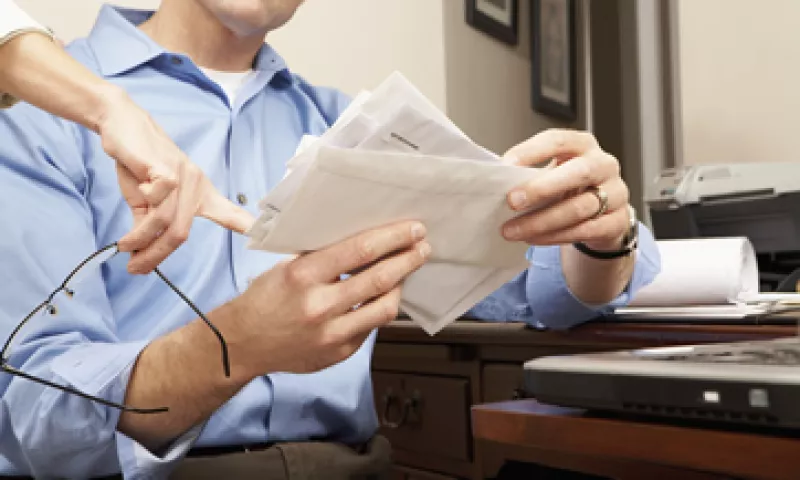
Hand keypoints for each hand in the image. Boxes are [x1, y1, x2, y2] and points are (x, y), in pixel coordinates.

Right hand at [96, 87, 254, 272]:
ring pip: (166, 223)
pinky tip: (133, 206)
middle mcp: (196, 186)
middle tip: (135, 268)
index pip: (228, 212)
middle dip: (156, 255)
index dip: (245, 226)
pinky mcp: (168, 172)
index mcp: (198, 192)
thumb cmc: (136, 163)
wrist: (121, 125)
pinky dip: (139, 216)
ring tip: (125, 247)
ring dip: (141, 240)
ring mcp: (184, 178)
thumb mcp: (144, 198)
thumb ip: (148, 223)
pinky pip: (156, 205)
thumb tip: (140, 253)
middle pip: (181, 233)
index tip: (262, 236)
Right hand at [231, 221, 430, 375]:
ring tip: (405, 272)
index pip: (360, 250)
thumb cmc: (264, 300)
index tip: (412, 228)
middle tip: (422, 246)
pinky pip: (371, 327)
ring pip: (384, 307)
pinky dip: (380, 308)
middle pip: (380, 279)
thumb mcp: (286, 266)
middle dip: (408, 259)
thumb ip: (323, 255)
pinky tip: (383, 296)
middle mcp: (319, 305)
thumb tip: (364, 236)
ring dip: (401, 286)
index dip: (393, 237)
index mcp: (303, 275)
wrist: (242, 344)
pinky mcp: (339, 352)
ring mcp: (331, 333)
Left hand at [501, 129, 630, 250]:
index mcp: (583, 145)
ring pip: (578, 209)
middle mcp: (603, 165)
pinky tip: (533, 238)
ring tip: (513, 230)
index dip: (532, 151)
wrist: (604, 213)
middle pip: (577, 173)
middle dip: (541, 188)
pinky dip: (554, 237)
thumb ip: (532, 173)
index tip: (506, 165)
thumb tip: (499, 182)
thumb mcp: (554, 172)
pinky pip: (584, 231)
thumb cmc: (571, 187)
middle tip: (512, 201)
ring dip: (541, 221)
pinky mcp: (617, 221)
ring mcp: (615, 193)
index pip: (558, 140)